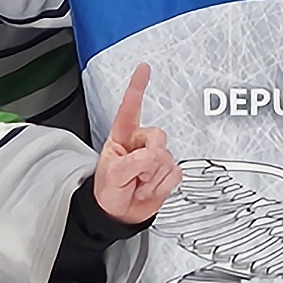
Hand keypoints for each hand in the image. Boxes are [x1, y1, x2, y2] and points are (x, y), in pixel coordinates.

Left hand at [92, 65, 176, 225]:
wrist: (118, 214)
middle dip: (148, 159)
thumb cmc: (108, 191)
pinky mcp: (167, 172)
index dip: (138, 87)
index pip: (131, 107)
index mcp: (123, 136)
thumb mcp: (112, 173)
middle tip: (135, 174)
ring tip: (138, 185)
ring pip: (167, 159)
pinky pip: (174, 174)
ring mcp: (156, 157)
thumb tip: (153, 158)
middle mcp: (141, 142)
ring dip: (152, 178)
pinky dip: (161, 186)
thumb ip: (133, 162)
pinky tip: (150, 189)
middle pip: (158, 137)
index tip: (144, 68)